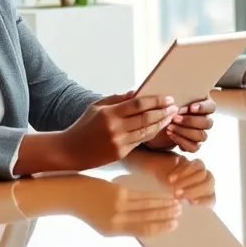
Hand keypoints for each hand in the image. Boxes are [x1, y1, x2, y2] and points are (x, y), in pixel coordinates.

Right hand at [58, 92, 176, 169]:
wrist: (70, 150)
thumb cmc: (84, 126)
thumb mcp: (97, 107)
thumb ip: (117, 99)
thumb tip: (137, 93)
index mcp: (109, 113)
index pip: (138, 104)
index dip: (156, 101)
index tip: (168, 98)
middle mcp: (115, 128)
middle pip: (146, 118)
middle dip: (163, 112)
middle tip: (175, 107)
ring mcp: (119, 142)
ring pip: (147, 131)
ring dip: (161, 124)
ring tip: (171, 117)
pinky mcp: (120, 153)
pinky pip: (140, 142)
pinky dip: (151, 134)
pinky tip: (158, 128)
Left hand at [75, 178, 182, 236]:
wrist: (71, 194)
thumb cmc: (88, 209)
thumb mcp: (104, 223)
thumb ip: (123, 224)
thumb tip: (145, 221)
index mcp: (114, 230)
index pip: (142, 230)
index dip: (160, 228)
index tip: (173, 225)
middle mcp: (117, 220)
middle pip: (147, 218)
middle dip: (165, 216)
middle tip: (179, 214)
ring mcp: (118, 206)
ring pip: (147, 206)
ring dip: (164, 206)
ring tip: (177, 205)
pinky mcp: (118, 192)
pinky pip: (141, 196)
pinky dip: (154, 197)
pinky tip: (163, 196)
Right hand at [126, 152, 217, 206]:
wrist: (167, 180)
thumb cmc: (173, 200)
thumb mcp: (178, 206)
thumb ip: (183, 208)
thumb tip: (180, 211)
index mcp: (208, 198)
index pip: (211, 199)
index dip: (203, 200)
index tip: (191, 202)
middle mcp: (208, 184)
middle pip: (208, 183)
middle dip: (193, 189)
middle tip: (177, 194)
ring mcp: (203, 172)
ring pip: (201, 172)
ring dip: (186, 179)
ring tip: (171, 185)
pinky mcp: (195, 163)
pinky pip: (192, 164)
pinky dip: (181, 170)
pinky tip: (170, 178)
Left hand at [146, 99, 215, 152]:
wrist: (161, 120)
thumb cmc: (171, 105)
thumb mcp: (175, 96)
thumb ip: (179, 92)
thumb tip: (177, 88)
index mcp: (205, 106)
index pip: (211, 107)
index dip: (203, 107)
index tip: (191, 107)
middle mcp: (206, 121)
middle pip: (207, 123)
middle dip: (190, 121)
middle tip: (175, 117)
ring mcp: (201, 134)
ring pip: (201, 136)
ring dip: (184, 131)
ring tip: (170, 126)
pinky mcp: (194, 145)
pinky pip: (193, 147)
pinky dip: (182, 141)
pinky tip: (171, 134)